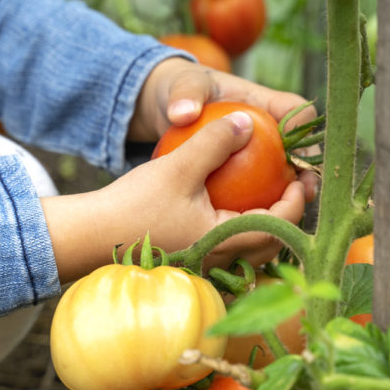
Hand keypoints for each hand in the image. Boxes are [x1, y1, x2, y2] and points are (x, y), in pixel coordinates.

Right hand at [42, 111, 306, 282]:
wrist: (91, 237)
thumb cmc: (134, 205)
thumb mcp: (178, 166)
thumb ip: (215, 142)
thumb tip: (247, 120)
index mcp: (228, 242)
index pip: (282, 224)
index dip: (298, 199)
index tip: (298, 174)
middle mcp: (223, 262)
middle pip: (273, 245)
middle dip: (288, 216)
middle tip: (289, 185)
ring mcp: (207, 268)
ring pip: (251, 252)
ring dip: (264, 225)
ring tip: (263, 196)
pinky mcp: (191, 265)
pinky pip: (229, 251)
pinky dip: (239, 231)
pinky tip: (229, 208)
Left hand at [129, 57, 318, 201]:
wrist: (171, 106)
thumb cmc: (181, 92)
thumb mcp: (180, 87)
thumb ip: (184, 95)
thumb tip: (183, 114)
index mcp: (266, 103)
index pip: (296, 111)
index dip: (300, 127)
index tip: (287, 146)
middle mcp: (272, 132)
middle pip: (301, 153)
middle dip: (306, 173)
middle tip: (302, 191)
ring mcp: (264, 156)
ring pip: (286, 180)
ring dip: (290, 199)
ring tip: (285, 217)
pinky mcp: (252, 178)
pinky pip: (260, 197)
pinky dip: (259, 213)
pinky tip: (248, 230)